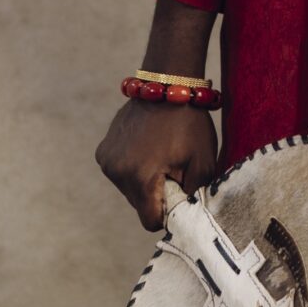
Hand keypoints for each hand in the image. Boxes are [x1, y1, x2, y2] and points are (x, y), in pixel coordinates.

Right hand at [96, 98, 219, 230]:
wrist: (167, 85)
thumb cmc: (190, 123)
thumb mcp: (203, 164)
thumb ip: (192, 197)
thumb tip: (182, 215)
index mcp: (140, 177)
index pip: (150, 221)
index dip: (167, 214)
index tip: (179, 195)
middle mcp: (116, 172)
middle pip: (139, 205)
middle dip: (157, 196)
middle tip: (173, 170)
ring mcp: (107, 160)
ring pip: (129, 190)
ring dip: (145, 182)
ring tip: (160, 156)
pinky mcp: (103, 150)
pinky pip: (120, 173)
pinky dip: (134, 168)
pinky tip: (148, 148)